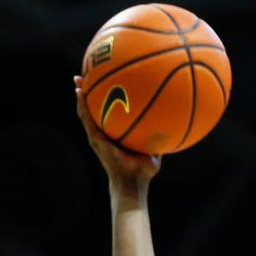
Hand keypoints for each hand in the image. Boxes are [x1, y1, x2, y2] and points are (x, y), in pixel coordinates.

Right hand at [74, 76, 160, 190]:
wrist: (132, 183)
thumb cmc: (144, 170)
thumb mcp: (156, 148)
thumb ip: (161, 133)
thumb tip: (176, 117)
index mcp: (117, 133)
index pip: (111, 111)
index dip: (109, 96)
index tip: (110, 79)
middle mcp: (106, 133)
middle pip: (97, 107)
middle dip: (93, 90)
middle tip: (90, 72)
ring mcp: (98, 136)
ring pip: (87, 112)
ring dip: (82, 95)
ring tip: (78, 79)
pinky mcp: (95, 140)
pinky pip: (87, 120)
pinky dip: (82, 106)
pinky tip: (80, 94)